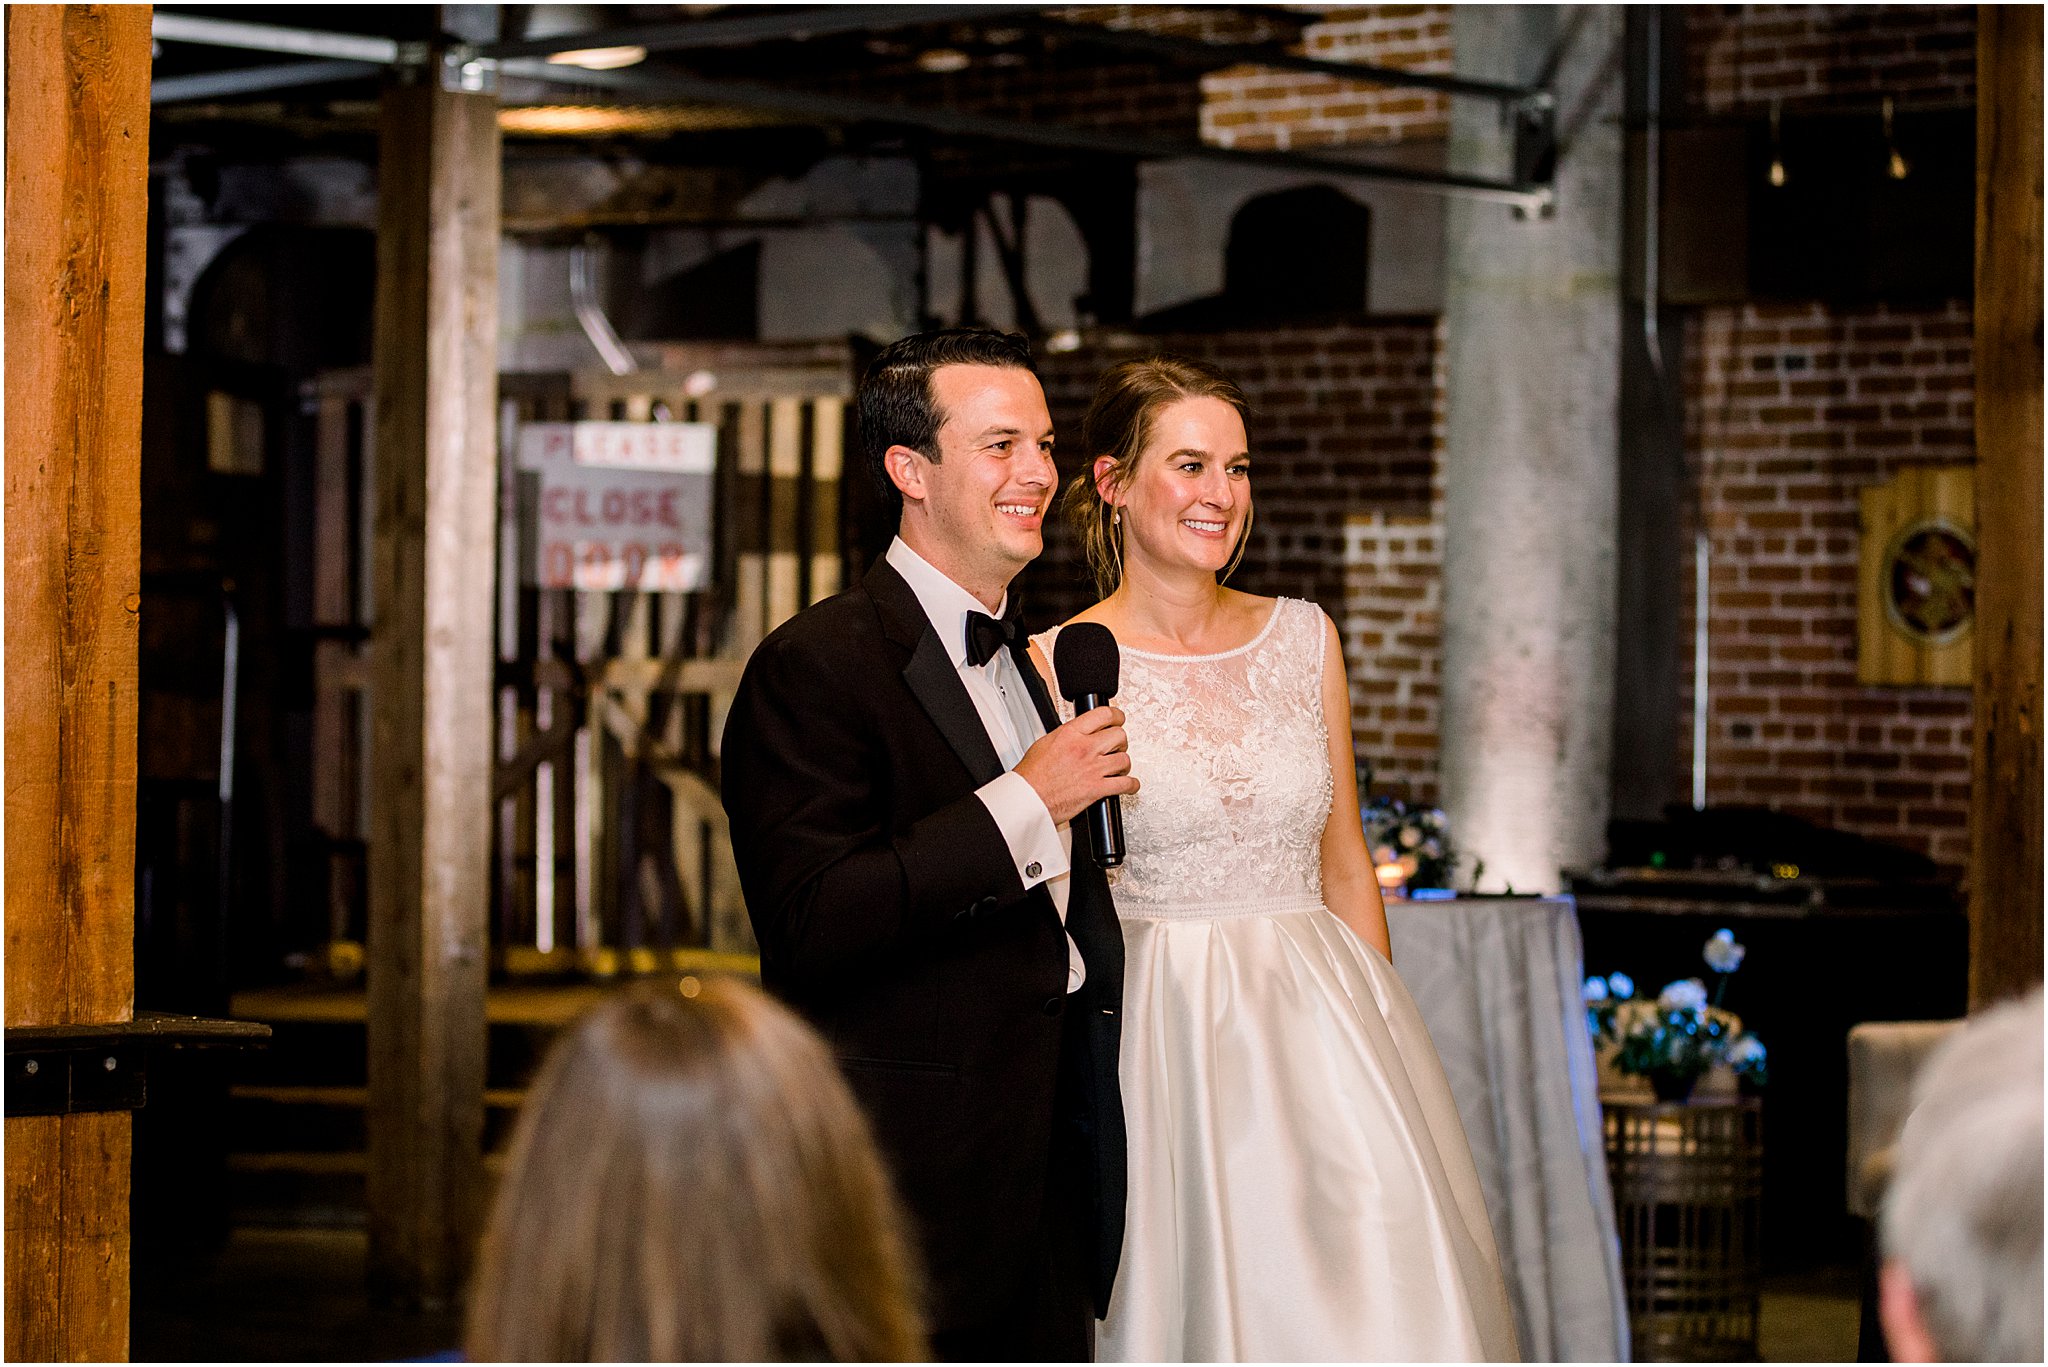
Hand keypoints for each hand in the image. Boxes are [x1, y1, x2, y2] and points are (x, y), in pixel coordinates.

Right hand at [1015, 706, 1138, 825]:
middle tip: (1117, 745)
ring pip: (1124, 759)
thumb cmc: (1031, 776)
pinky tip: (1129, 784)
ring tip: (1119, 766)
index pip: (1103, 714)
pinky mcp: (1097, 789)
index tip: (1118, 719)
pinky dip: (1131, 785)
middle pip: (1119, 735)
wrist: (1028, 798)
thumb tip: (1077, 733)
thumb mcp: (1045, 742)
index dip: (1116, 715)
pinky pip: (1125, 784)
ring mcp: (1093, 769)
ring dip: (1124, 763)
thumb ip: (1066, 735)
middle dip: (1120, 741)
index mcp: (1070, 734)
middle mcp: (1084, 749)